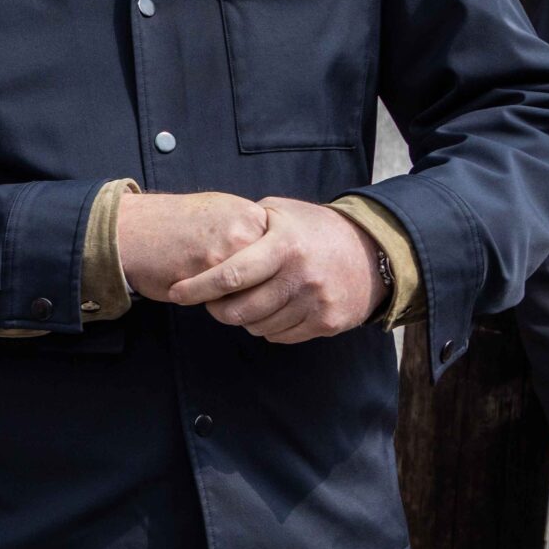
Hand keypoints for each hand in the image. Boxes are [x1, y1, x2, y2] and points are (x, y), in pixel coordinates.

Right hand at [116, 191, 269, 302]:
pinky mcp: (208, 273)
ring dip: (235, 300)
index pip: (279, 257)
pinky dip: (212, 303)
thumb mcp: (218, 212)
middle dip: (254, 291)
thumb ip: (247, 231)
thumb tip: (269, 253)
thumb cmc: (169, 225)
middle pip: (271, 277)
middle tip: (231, 292)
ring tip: (212, 291)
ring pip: (251, 292)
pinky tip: (193, 290)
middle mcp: (246, 230)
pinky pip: (225, 300)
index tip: (249, 277)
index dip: (264, 274)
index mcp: (252, 215)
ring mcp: (229, 251)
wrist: (128, 230)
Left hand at [168, 197, 385, 342]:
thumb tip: (205, 238)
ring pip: (257, 326)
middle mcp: (301, 276)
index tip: (175, 292)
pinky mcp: (327, 323)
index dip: (197, 288)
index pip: (231, 275)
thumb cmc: (314, 229)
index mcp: (284, 246)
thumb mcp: (281, 212)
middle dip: (215, 309)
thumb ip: (245, 223)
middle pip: (240, 310)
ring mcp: (317, 303)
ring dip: (242, 318)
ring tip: (245, 300)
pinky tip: (271, 309)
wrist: (374, 251)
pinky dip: (267, 327)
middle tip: (210, 301)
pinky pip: (280, 336)